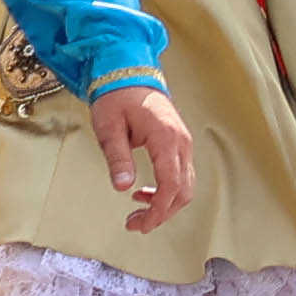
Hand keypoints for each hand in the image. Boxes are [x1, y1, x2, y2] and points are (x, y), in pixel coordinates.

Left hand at [87, 81, 199, 228]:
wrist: (128, 72)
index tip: (140, 224)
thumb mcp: (109, 128)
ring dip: (165, 203)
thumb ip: (118, 158)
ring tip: (138, 212)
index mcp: (165, 138)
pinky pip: (181, 173)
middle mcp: (181, 142)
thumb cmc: (117, 96)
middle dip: (161, 213)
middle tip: (135, 224)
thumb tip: (123, 186)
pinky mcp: (179, 142)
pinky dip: (167, 190)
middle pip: (183, 190)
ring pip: (185, 185)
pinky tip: (144, 192)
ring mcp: (183, 141)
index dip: (157, 210)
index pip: (170, 185)